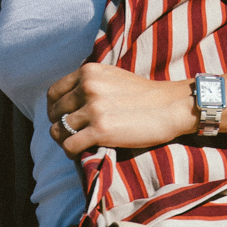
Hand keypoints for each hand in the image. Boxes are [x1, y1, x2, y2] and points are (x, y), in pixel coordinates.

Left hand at [46, 63, 194, 154]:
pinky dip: (71, 152)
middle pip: (55, 113)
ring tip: (75, 145)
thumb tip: (71, 99)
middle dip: (59, 126)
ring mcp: (94, 108)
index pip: (54, 93)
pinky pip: (70, 145)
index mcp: (89, 72)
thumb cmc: (145, 95)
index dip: (54, 108)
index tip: (62, 118)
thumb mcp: (114, 77)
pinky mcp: (101, 130)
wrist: (171, 106)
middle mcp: (88, 87)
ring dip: (64, 141)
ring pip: (58, 130)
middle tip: (71, 136)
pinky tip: (80, 154)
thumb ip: (92, 82)